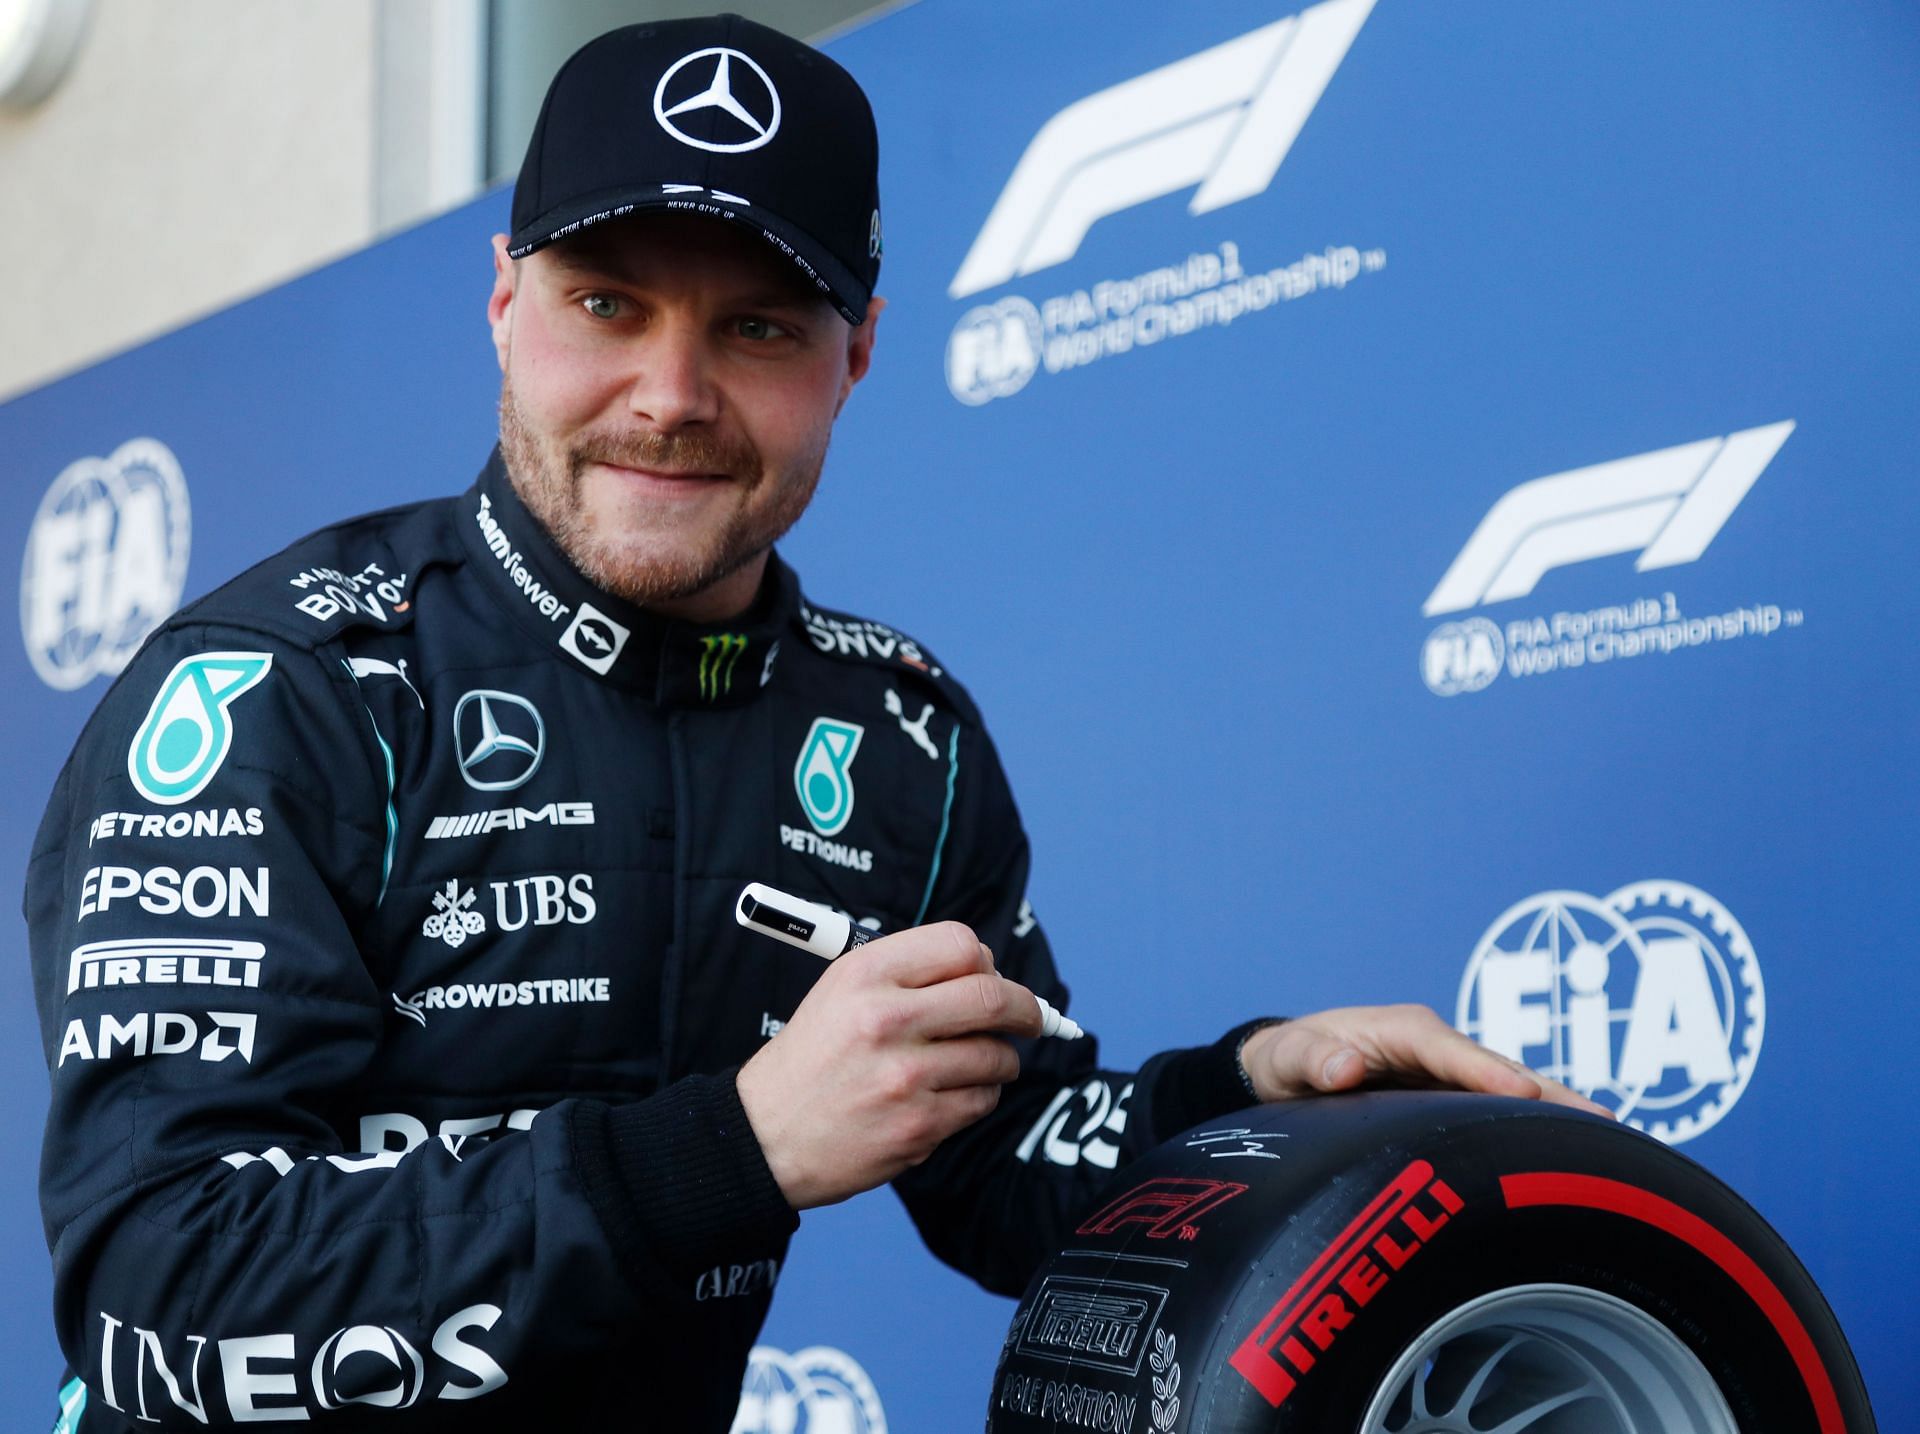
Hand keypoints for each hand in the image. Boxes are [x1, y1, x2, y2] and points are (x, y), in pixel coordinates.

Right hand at [735, 921, 1046, 1208]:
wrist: (766, 1136)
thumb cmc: (811, 1060)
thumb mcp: (840, 992)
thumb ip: (907, 974)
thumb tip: (987, 971)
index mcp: (865, 975)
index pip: (960, 944)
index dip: (986, 962)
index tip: (991, 978)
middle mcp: (886, 1019)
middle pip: (993, 997)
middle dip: (1026, 1009)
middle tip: (1031, 1019)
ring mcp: (905, 1076)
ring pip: (997, 1055)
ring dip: (999, 1059)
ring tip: (974, 1063)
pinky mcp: (919, 1126)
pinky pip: (982, 1100)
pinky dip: (978, 1096)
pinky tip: (949, 1095)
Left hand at [1238, 1004, 1612, 1116]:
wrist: (1285, 1069)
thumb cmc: (1288, 1058)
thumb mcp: (1288, 1057)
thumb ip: (1311, 1059)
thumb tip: (1343, 1067)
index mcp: (1402, 1031)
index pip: (1450, 1051)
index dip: (1485, 1071)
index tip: (1522, 1091)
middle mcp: (1435, 1050)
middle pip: (1498, 1071)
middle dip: (1548, 1094)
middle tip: (1603, 1123)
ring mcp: (1449, 1077)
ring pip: (1510, 1095)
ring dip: (1555, 1116)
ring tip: (1612, 1147)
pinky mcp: (1452, 1102)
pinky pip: (1498, 1115)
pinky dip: (1534, 1133)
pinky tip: (1571, 1162)